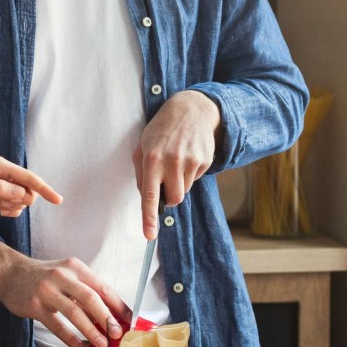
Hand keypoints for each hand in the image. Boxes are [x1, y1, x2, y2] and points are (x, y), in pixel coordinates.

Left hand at [0, 156, 61, 216]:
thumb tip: (21, 194)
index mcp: (0, 166)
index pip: (28, 177)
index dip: (44, 188)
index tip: (58, 200)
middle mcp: (4, 176)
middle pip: (29, 190)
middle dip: (24, 200)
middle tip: (6, 204)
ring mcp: (1, 188)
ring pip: (22, 200)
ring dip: (16, 207)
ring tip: (0, 208)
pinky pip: (13, 207)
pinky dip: (11, 211)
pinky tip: (1, 212)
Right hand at [0, 239, 129, 346]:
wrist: (9, 272)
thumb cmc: (43, 277)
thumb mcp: (66, 275)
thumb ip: (85, 291)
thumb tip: (112, 316)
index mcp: (74, 267)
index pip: (102, 287)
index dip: (118, 306)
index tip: (130, 322)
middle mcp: (61, 275)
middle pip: (90, 298)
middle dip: (107, 318)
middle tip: (118, 334)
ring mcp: (46, 290)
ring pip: (74, 312)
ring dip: (91, 331)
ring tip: (102, 344)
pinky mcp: (34, 305)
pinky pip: (57, 325)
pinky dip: (71, 339)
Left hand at [133, 90, 220, 238]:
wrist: (189, 110)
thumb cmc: (160, 131)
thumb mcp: (142, 147)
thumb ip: (141, 174)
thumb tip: (147, 198)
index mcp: (151, 159)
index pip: (150, 195)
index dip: (149, 217)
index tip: (149, 235)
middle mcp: (172, 161)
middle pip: (174, 199)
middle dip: (169, 197)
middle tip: (165, 180)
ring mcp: (191, 161)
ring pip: (185, 190)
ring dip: (179, 183)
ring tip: (175, 161)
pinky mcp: (205, 160)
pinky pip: (195, 179)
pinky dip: (189, 173)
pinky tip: (187, 156)